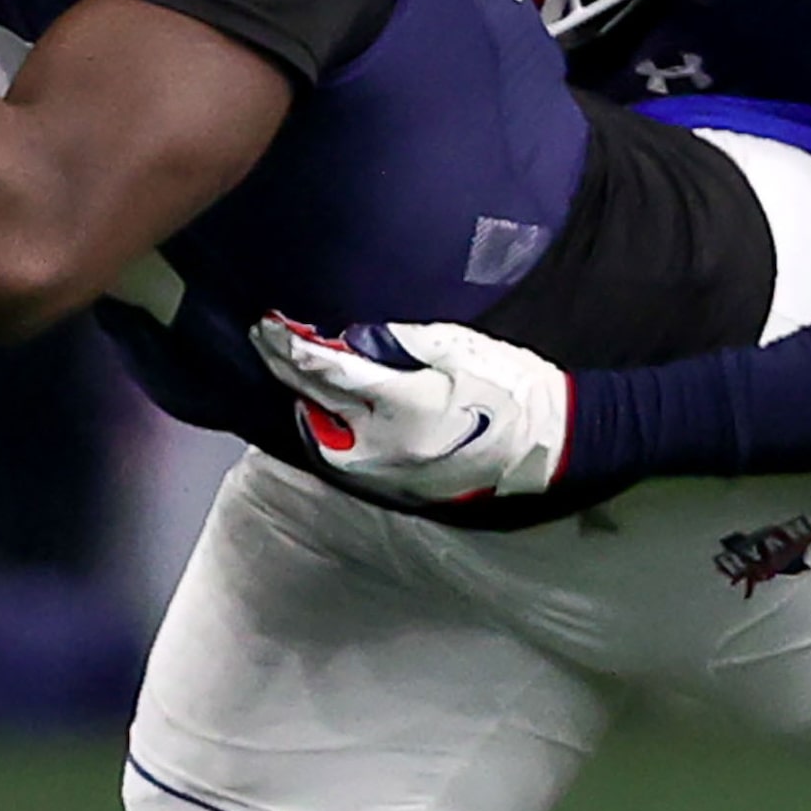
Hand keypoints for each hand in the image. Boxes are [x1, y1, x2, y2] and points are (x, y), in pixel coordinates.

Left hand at [250, 314, 570, 500]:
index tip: (267, 324)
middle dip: (286, 367)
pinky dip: (324, 427)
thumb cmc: (508, 385)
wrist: (547, 444)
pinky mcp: (396, 486)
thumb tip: (350, 341)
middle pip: (315, 402)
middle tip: (263, 338)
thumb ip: (397, 341)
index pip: (329, 371)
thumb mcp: (457, 345)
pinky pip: (343, 455)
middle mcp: (385, 444)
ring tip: (288, 367)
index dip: (292, 345)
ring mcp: (388, 471)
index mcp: (402, 404)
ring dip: (301, 400)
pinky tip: (319, 406)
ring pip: (322, 436)